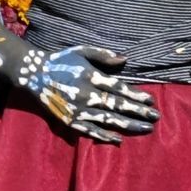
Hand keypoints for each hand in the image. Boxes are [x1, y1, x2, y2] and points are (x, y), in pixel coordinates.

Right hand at [10, 44, 160, 144]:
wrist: (34, 75)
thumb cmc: (62, 60)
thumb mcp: (82, 50)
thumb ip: (104, 55)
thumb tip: (125, 59)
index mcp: (92, 77)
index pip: (119, 89)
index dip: (136, 95)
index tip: (151, 100)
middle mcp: (87, 95)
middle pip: (118, 106)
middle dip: (138, 112)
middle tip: (156, 117)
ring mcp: (78, 110)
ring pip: (108, 120)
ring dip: (128, 125)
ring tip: (145, 129)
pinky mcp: (69, 121)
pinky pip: (90, 131)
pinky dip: (104, 136)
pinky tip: (118, 140)